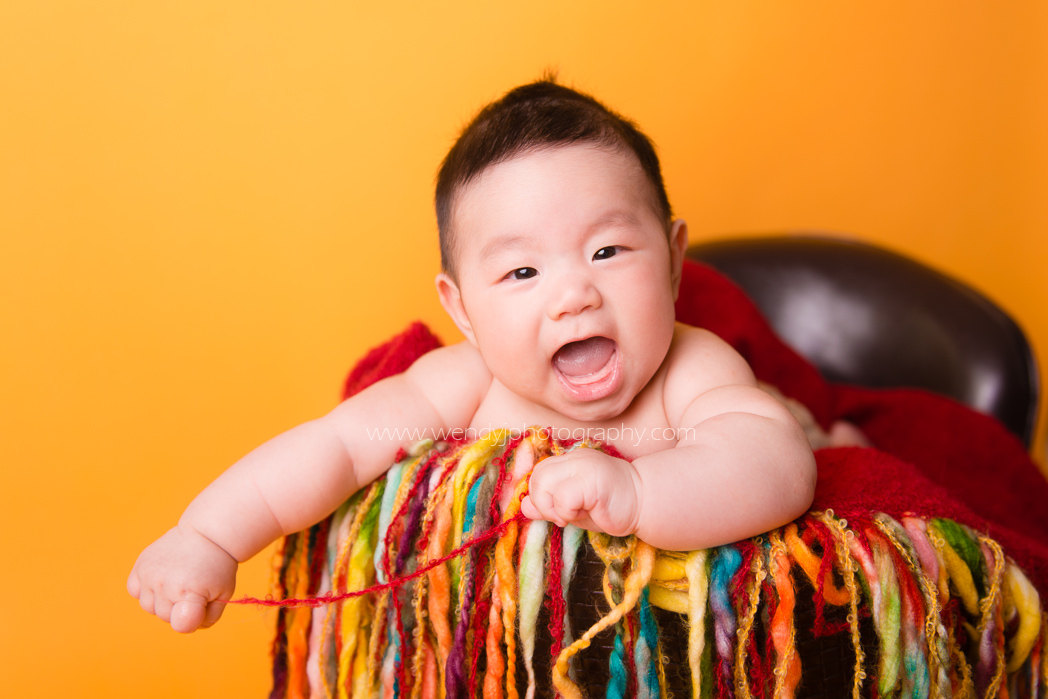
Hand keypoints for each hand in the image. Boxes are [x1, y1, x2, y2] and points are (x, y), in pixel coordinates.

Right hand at [127, 525, 237, 632]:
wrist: (207, 535)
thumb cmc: (217, 567)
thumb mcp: (223, 594)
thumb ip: (207, 618)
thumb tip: (185, 626)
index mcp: (190, 593)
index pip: (181, 625)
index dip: (193, 621)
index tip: (201, 605)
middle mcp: (166, 584)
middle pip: (165, 618)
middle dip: (180, 608)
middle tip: (193, 587)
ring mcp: (150, 575)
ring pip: (149, 607)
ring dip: (163, 599)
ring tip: (179, 580)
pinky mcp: (140, 566)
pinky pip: (135, 590)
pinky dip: (146, 588)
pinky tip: (163, 577)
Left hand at [519, 447, 641, 535]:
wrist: (644, 502)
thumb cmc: (609, 507)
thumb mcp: (572, 507)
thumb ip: (548, 504)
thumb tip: (523, 506)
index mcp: (567, 462)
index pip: (536, 473)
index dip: (537, 496)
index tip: (553, 512)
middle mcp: (573, 459)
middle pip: (536, 477)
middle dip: (543, 503)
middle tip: (564, 516)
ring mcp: (583, 466)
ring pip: (544, 485)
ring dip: (554, 509)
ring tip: (574, 514)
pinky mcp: (593, 479)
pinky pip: (564, 498)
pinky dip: (568, 512)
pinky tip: (586, 513)